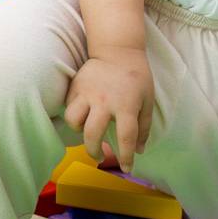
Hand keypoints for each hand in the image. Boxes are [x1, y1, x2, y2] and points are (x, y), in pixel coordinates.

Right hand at [64, 48, 154, 173]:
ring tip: (87, 131)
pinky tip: (83, 115)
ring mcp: (87, 93)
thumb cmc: (137, 77)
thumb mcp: (147, 101)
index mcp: (126, 106)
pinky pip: (70, 107)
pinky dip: (75, 115)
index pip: (126, 138)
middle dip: (94, 152)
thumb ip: (144, 127)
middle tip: (99, 156)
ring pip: (73, 120)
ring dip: (79, 131)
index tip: (126, 168)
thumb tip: (139, 150)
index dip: (125, 157)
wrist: (118, 50)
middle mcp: (104, 101)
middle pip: (92, 135)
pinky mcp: (76, 86)